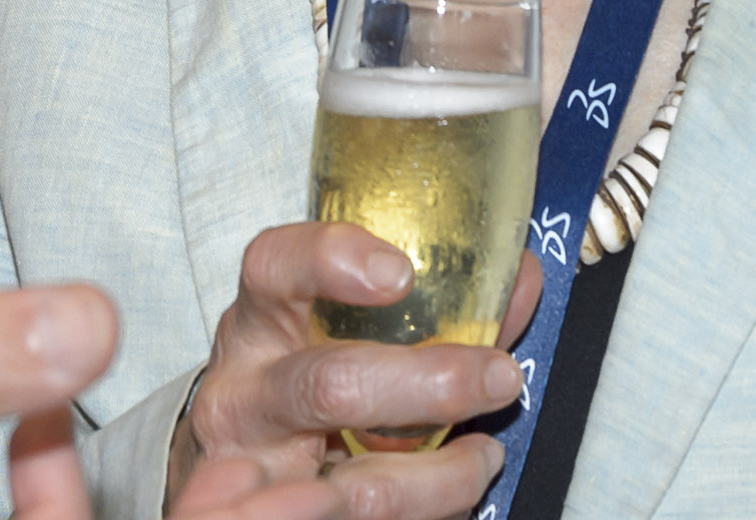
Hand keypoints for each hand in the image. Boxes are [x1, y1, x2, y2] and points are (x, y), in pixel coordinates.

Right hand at [161, 222, 528, 518]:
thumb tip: (520, 280)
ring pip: (360, 487)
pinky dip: (429, 510)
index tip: (400, 274)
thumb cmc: (298, 379)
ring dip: (444, 475)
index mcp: (258, 323)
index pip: (274, 268)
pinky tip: (453, 488)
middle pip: (330, 386)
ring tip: (484, 454)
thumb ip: (428, 310)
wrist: (236, 470)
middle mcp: (245, 393)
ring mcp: (258, 471)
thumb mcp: (333, 332)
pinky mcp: (276, 519)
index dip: (331, 261)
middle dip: (429, 386)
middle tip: (497, 377)